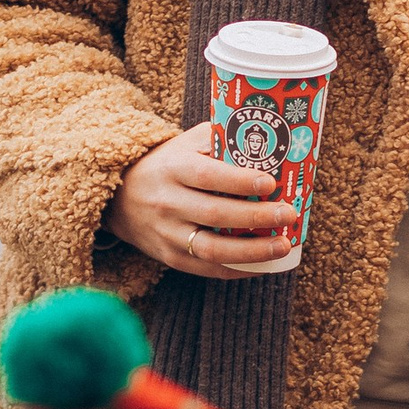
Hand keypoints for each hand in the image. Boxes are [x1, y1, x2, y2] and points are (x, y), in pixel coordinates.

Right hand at [107, 123, 297, 274]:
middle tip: (288, 214)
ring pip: (211, 248)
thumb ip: (220, 139)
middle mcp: (167, 202)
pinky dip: (237, 269)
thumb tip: (267, 139)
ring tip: (283, 246)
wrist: (120, 198)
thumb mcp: (186, 144)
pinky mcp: (170, 257)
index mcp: (173, 168)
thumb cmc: (168, 165)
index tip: (271, 182)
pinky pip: (207, 269)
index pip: (207, 175)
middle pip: (214, 214)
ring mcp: (167, 233)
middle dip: (256, 216)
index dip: (239, 180)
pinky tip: (264, 265)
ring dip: (252, 251)